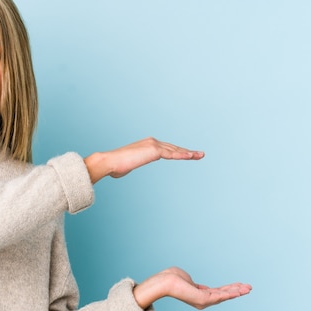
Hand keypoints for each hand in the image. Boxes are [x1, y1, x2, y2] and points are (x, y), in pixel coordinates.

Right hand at [83, 137, 204, 183]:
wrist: (110, 162)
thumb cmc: (115, 166)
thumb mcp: (126, 166)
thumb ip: (129, 165)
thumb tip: (123, 169)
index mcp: (146, 145)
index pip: (166, 148)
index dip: (177, 151)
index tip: (186, 154)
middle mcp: (151, 142)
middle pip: (173, 147)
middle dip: (187, 151)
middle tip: (199, 154)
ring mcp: (154, 145)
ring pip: (175, 150)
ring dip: (189, 153)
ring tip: (200, 155)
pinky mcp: (155, 150)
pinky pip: (172, 153)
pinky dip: (183, 154)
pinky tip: (192, 156)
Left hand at [133, 266, 251, 309]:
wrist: (165, 282)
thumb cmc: (172, 278)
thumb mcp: (186, 278)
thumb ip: (192, 282)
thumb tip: (191, 281)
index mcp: (200, 294)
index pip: (218, 292)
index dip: (229, 288)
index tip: (239, 285)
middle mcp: (203, 300)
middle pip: (224, 294)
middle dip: (237, 290)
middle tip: (249, 287)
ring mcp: (203, 301)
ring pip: (224, 296)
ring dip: (237, 292)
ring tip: (248, 288)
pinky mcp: (203, 300)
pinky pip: (220, 296)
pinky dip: (230, 293)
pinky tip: (239, 291)